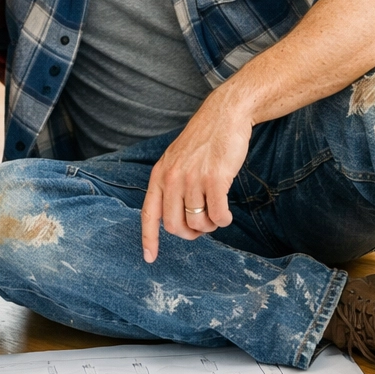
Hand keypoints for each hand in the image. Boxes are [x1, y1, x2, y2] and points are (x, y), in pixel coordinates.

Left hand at [140, 93, 251, 260]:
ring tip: (216, 214)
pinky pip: (217, 216)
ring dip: (210, 226)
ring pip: (198, 223)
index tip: (149, 258)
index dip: (149, 238)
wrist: (224, 115)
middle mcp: (172, 178)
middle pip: (175, 226)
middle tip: (203, 227)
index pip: (149, 214)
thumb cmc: (203, 141)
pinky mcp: (214, 179)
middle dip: (191, 233)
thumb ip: (172, 185)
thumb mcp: (176, 160)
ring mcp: (192, 179)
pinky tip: (226, 214)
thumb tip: (176, 220)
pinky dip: (223, 221)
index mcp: (159, 175)